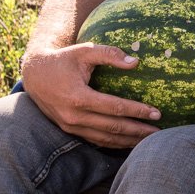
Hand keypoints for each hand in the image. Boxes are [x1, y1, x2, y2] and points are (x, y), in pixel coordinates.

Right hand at [21, 43, 162, 148]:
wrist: (35, 75)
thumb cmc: (63, 60)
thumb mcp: (85, 51)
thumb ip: (109, 54)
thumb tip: (135, 62)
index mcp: (78, 97)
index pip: (114, 108)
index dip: (137, 111)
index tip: (156, 112)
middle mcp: (73, 116)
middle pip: (112, 127)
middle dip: (138, 130)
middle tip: (159, 132)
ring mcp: (70, 126)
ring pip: (104, 138)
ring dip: (128, 141)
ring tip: (149, 141)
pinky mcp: (69, 130)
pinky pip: (95, 140)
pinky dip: (113, 143)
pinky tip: (128, 142)